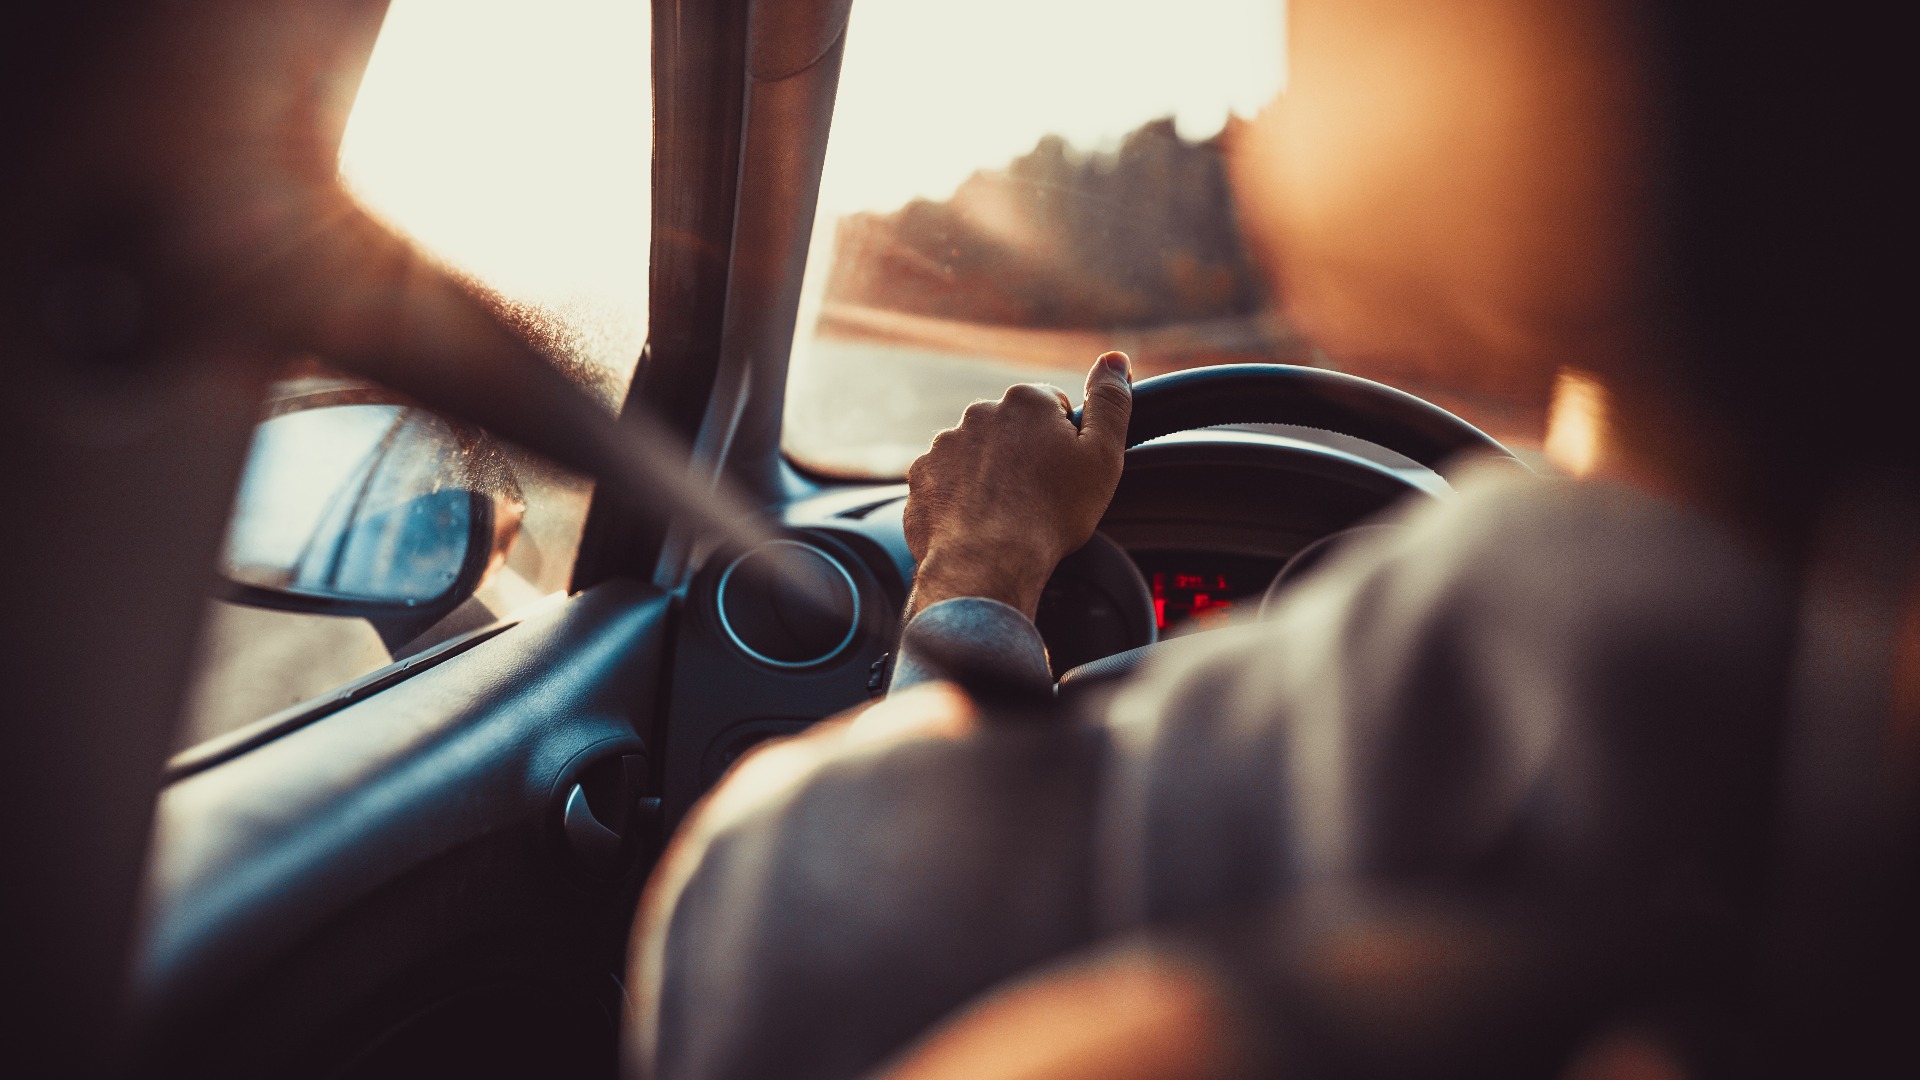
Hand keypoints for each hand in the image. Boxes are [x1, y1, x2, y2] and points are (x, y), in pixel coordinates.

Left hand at [903, 351, 1132, 618]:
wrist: (986, 562)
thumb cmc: (1050, 514)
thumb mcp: (1102, 456)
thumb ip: (1110, 402)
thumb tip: (1114, 360)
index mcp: (1026, 402)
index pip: (1052, 409)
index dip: (1064, 444)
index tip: (1064, 474)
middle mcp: (980, 413)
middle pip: (1012, 430)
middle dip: (1024, 457)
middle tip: (1038, 498)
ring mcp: (944, 445)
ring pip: (977, 456)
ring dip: (990, 477)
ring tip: (1006, 515)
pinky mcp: (921, 478)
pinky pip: (947, 483)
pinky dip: (960, 499)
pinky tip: (977, 523)